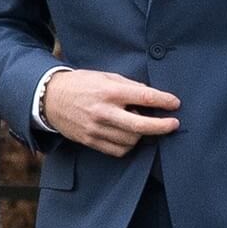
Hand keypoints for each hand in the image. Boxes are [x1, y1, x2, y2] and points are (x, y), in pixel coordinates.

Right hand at [43, 69, 179, 156]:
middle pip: (140, 125)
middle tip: (174, 124)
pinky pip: (118, 150)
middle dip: (162, 126)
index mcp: (110, 91)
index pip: (144, 97)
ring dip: (142, 134)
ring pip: (131, 140)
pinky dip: (128, 145)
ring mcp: (96, 129)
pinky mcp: (90, 141)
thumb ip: (130, 86)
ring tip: (142, 124)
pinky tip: (130, 135)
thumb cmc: (82, 84)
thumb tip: (151, 95)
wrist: (51, 98)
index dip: (164, 101)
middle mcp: (104, 112)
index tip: (175, 103)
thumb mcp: (107, 76)